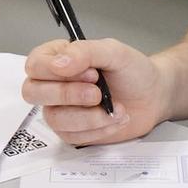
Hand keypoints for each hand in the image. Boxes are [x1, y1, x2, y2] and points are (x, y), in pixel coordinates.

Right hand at [21, 38, 168, 145]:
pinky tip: (114, 118)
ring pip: (54, 118)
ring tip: (115, 108)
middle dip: (67, 95)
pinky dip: (98, 129)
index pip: (34, 65)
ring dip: (89, 116)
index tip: (88, 73)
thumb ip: (85, 51)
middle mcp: (54, 84)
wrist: (153, 96)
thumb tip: (59, 63)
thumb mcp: (114, 52)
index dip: (54, 71)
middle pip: (33, 92)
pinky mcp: (73, 131)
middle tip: (97, 92)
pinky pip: (72, 136)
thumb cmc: (133, 71)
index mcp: (58, 58)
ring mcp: (61, 109)